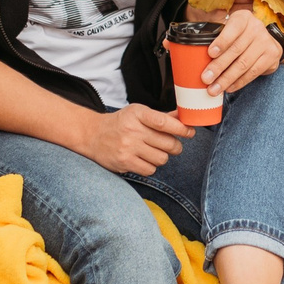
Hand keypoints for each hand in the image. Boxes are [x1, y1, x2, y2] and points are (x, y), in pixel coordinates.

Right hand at [78, 104, 192, 174]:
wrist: (93, 135)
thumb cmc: (121, 123)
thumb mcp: (138, 113)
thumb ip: (161, 117)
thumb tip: (183, 117)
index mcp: (138, 114)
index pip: (164, 122)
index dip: (181, 129)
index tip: (189, 132)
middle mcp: (132, 130)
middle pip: (168, 143)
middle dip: (175, 146)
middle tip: (171, 145)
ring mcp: (128, 147)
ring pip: (162, 159)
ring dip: (162, 157)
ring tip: (153, 152)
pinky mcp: (124, 162)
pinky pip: (150, 170)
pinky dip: (151, 167)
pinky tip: (144, 159)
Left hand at [203, 6, 282, 93]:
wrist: (265, 40)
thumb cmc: (239, 36)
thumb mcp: (229, 29)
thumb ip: (215, 38)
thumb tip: (187, 54)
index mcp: (243, 18)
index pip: (233, 28)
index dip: (222, 41)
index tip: (210, 53)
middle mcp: (257, 28)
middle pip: (236, 50)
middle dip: (219, 66)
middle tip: (206, 78)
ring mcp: (266, 42)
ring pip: (244, 64)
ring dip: (227, 79)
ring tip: (214, 89)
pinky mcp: (272, 56)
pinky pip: (253, 73)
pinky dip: (239, 82)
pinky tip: (229, 88)